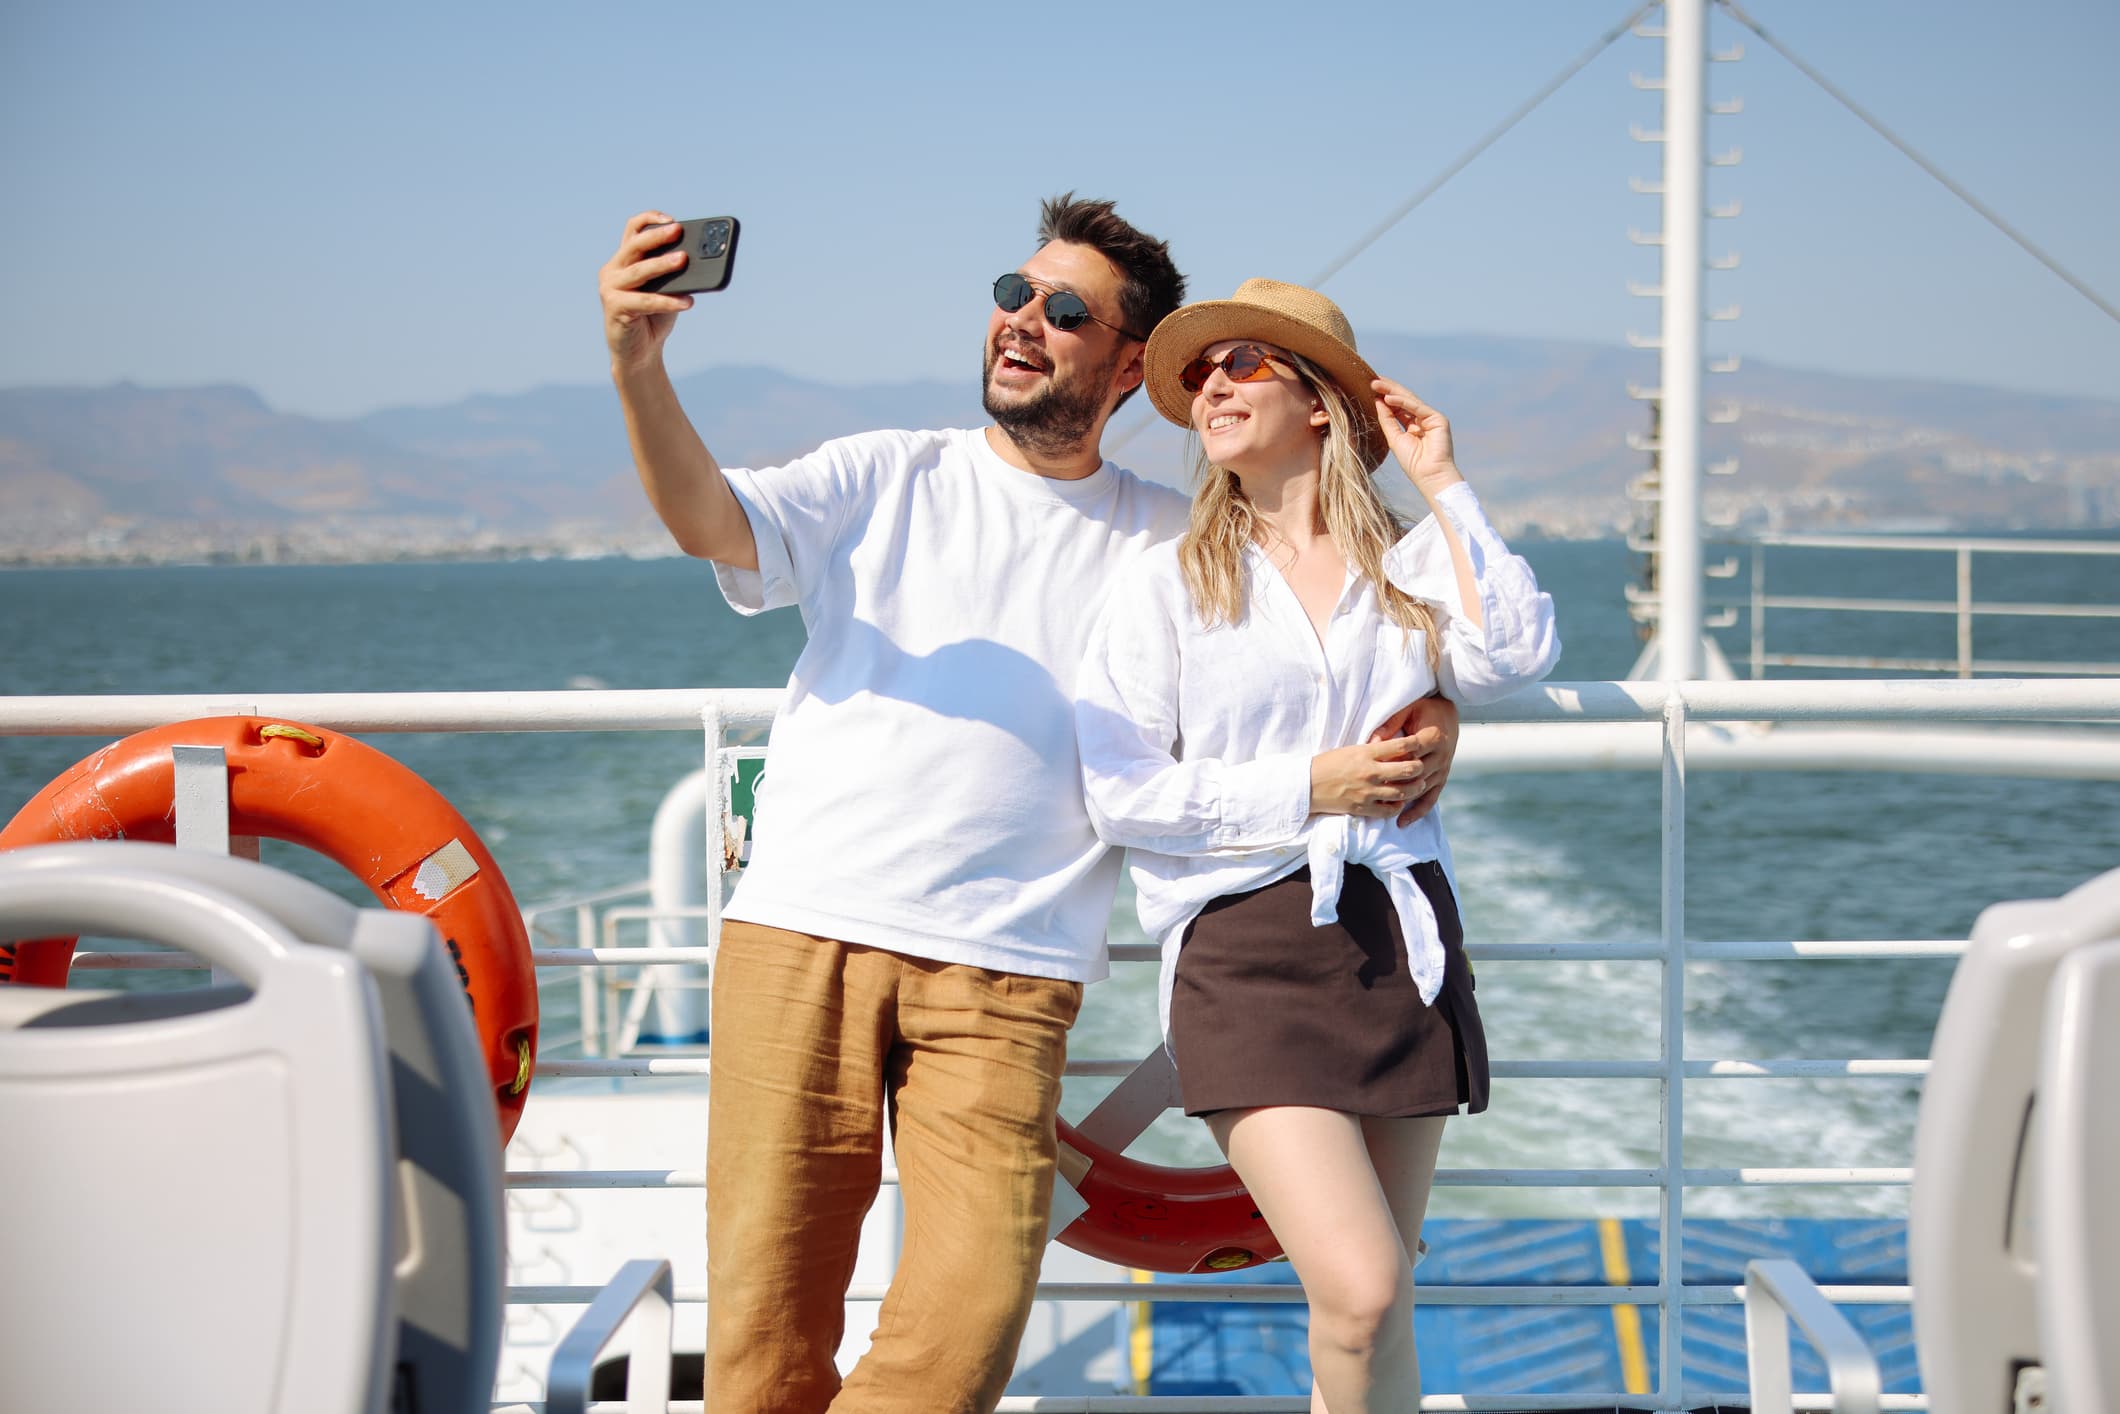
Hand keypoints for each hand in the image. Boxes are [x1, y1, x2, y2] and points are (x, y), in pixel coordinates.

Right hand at [600, 211, 695, 369]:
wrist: (640, 353)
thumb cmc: (654, 318)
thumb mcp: (667, 290)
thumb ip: (674, 274)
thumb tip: (695, 260)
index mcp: (624, 261)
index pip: (632, 230)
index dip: (649, 220)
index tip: (671, 220)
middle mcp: (612, 270)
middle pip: (634, 245)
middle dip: (657, 237)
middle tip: (678, 231)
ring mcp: (610, 288)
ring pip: (639, 271)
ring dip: (662, 264)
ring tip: (683, 260)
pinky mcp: (614, 308)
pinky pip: (645, 301)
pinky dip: (668, 301)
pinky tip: (687, 302)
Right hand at [1310, 736, 1434, 818]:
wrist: (1308, 785)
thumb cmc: (1328, 764)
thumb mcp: (1350, 750)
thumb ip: (1373, 750)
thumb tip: (1396, 748)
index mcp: (1366, 753)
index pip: (1400, 745)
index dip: (1415, 743)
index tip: (1421, 743)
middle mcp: (1370, 772)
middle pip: (1407, 770)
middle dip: (1419, 768)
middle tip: (1421, 767)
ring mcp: (1367, 792)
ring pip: (1403, 792)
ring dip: (1414, 788)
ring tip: (1417, 785)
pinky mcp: (1363, 808)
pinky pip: (1389, 810)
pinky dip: (1398, 806)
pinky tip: (1398, 801)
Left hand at [1369, 695, 1458, 825]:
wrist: (1448, 713)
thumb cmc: (1423, 709)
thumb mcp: (1407, 710)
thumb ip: (1390, 724)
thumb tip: (1373, 742)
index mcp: (1433, 737)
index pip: (1410, 754)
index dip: (1392, 762)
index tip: (1374, 769)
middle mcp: (1441, 756)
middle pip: (1415, 774)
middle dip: (1395, 783)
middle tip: (1373, 793)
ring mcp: (1443, 769)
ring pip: (1422, 788)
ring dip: (1403, 799)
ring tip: (1382, 811)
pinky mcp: (1442, 778)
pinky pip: (1431, 798)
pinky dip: (1418, 811)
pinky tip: (1403, 821)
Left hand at [1371, 377, 1463, 496]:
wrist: (1429, 476)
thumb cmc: (1413, 463)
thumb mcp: (1394, 438)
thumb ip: (1387, 419)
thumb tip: (1377, 401)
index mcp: (1413, 424)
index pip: (1398, 406)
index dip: (1384, 396)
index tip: (1369, 388)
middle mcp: (1423, 419)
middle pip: (1403, 399)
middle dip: (1387, 389)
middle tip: (1371, 381)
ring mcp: (1431, 418)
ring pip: (1410, 400)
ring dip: (1392, 391)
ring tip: (1375, 384)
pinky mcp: (1438, 419)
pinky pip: (1418, 407)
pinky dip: (1403, 402)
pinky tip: (1388, 397)